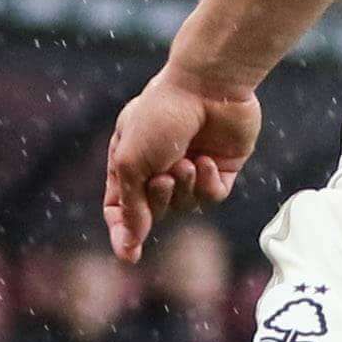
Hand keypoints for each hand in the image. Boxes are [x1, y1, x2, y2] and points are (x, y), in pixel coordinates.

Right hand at [103, 64, 260, 260]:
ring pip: (185, 206)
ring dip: (185, 189)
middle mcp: (158, 165)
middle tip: (165, 177)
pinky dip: (209, 184)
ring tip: (189, 162)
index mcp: (128, 158)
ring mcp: (191, 167)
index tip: (129, 256)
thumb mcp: (130, 160)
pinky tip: (209, 161)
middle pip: (154, 210)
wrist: (209, 86)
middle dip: (159, 200)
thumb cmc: (162, 116)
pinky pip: (212, 197)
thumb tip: (131, 242)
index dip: (123, 232)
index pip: (120, 207)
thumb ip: (129, 204)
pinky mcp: (221, 167)